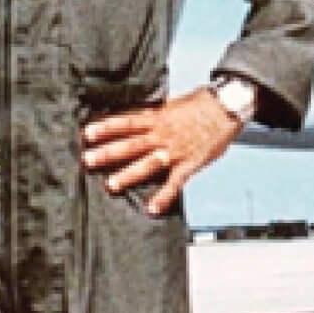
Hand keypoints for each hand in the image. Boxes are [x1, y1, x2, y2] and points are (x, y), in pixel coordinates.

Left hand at [81, 88, 241, 215]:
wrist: (227, 107)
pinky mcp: (189, 165)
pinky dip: (163, 197)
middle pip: (131, 144)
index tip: (87, 133)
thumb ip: (153, 113)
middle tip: (87, 160)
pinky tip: (151, 209)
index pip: (127, 122)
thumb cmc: (200, 104)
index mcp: (157, 117)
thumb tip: (133, 115)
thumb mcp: (172, 104)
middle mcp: (162, 134)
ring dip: (128, 174)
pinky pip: (174, 183)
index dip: (106, 127)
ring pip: (148, 164)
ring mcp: (175, 151)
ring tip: (110, 185)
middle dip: (108, 153)